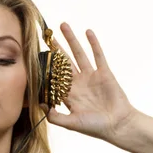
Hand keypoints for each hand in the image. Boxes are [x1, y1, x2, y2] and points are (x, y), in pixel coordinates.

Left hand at [39, 23, 138, 141]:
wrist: (118, 125)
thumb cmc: (95, 127)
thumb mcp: (71, 123)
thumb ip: (55, 116)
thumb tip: (39, 104)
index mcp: (69, 94)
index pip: (54, 76)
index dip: (45, 66)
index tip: (35, 55)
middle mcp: (78, 82)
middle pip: (64, 61)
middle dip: (55, 48)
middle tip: (47, 35)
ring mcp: (91, 76)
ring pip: (78, 54)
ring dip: (71, 39)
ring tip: (63, 25)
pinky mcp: (104, 72)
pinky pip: (98, 55)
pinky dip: (93, 43)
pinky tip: (87, 32)